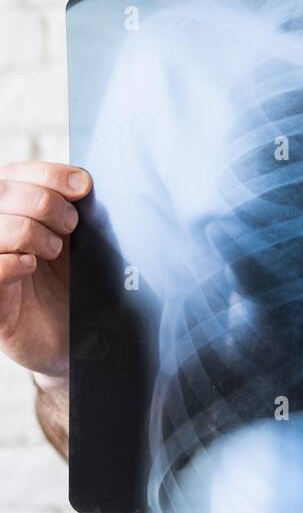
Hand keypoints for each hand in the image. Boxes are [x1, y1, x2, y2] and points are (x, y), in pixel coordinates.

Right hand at [0, 162, 91, 381]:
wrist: (78, 339)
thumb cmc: (76, 283)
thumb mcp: (78, 241)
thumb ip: (74, 208)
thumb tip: (84, 181)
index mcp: (14, 210)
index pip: (17, 173)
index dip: (49, 173)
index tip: (83, 186)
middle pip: (4, 191)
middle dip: (46, 202)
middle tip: (71, 226)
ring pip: (0, 226)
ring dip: (33, 232)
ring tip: (53, 250)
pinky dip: (14, 262)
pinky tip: (30, 267)